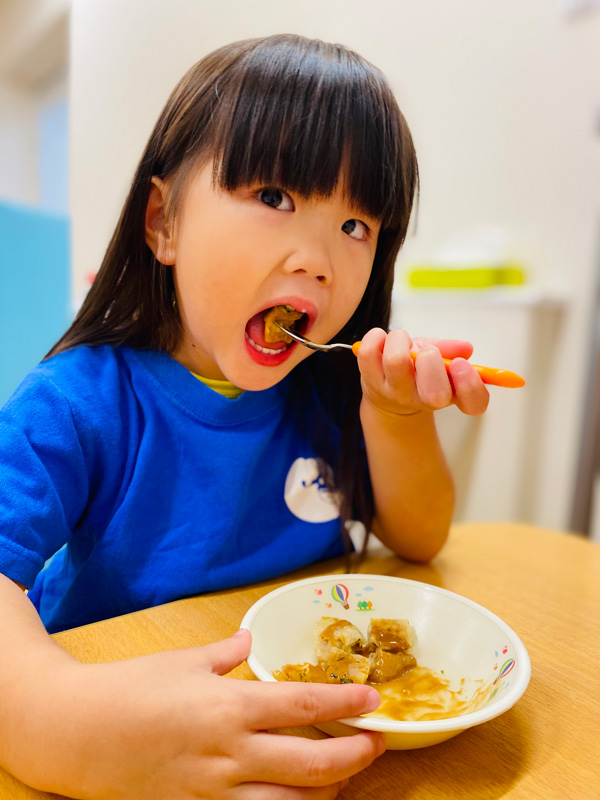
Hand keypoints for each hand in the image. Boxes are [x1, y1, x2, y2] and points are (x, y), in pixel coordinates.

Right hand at [20, 629, 383, 799]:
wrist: (76, 733)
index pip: (303, 706)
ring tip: (344, 778)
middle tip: (375, 744)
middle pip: (312, 765)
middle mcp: (229, 753)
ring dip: (327, 794)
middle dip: (355, 757)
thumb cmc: (131, 688)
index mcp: (228, 706)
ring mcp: (213, 793)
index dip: (346, 704)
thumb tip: (250, 639)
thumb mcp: (182, 661)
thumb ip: (225, 653)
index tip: (374, 701)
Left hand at [357, 327, 488, 417]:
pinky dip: (376, 337)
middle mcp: (424, 399)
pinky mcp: (371, 381)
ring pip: (397, 363)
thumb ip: (450, 350)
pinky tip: (382, 339)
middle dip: (432, 361)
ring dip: (400, 340)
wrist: (386, 397)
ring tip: (401, 340)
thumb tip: (465, 348)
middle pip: (434, 393)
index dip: (470, 384)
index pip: (473, 404)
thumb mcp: (438, 360)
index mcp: (450, 394)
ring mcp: (396, 392)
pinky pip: (369, 354)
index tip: (460, 364)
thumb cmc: (416, 372)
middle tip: (427, 351)